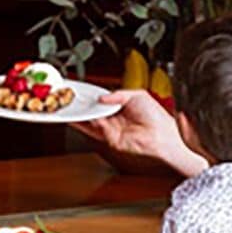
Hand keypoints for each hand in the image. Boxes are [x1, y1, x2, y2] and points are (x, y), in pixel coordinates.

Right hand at [77, 89, 200, 173]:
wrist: (163, 135)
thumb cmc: (157, 117)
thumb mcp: (138, 95)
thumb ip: (118, 94)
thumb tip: (102, 97)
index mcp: (122, 107)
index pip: (102, 101)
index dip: (91, 97)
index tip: (81, 92)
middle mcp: (115, 118)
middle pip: (93, 111)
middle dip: (82, 105)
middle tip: (71, 99)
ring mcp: (112, 129)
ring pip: (90, 121)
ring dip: (79, 115)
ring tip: (69, 107)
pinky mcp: (110, 139)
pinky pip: (95, 130)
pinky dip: (85, 124)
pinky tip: (79, 117)